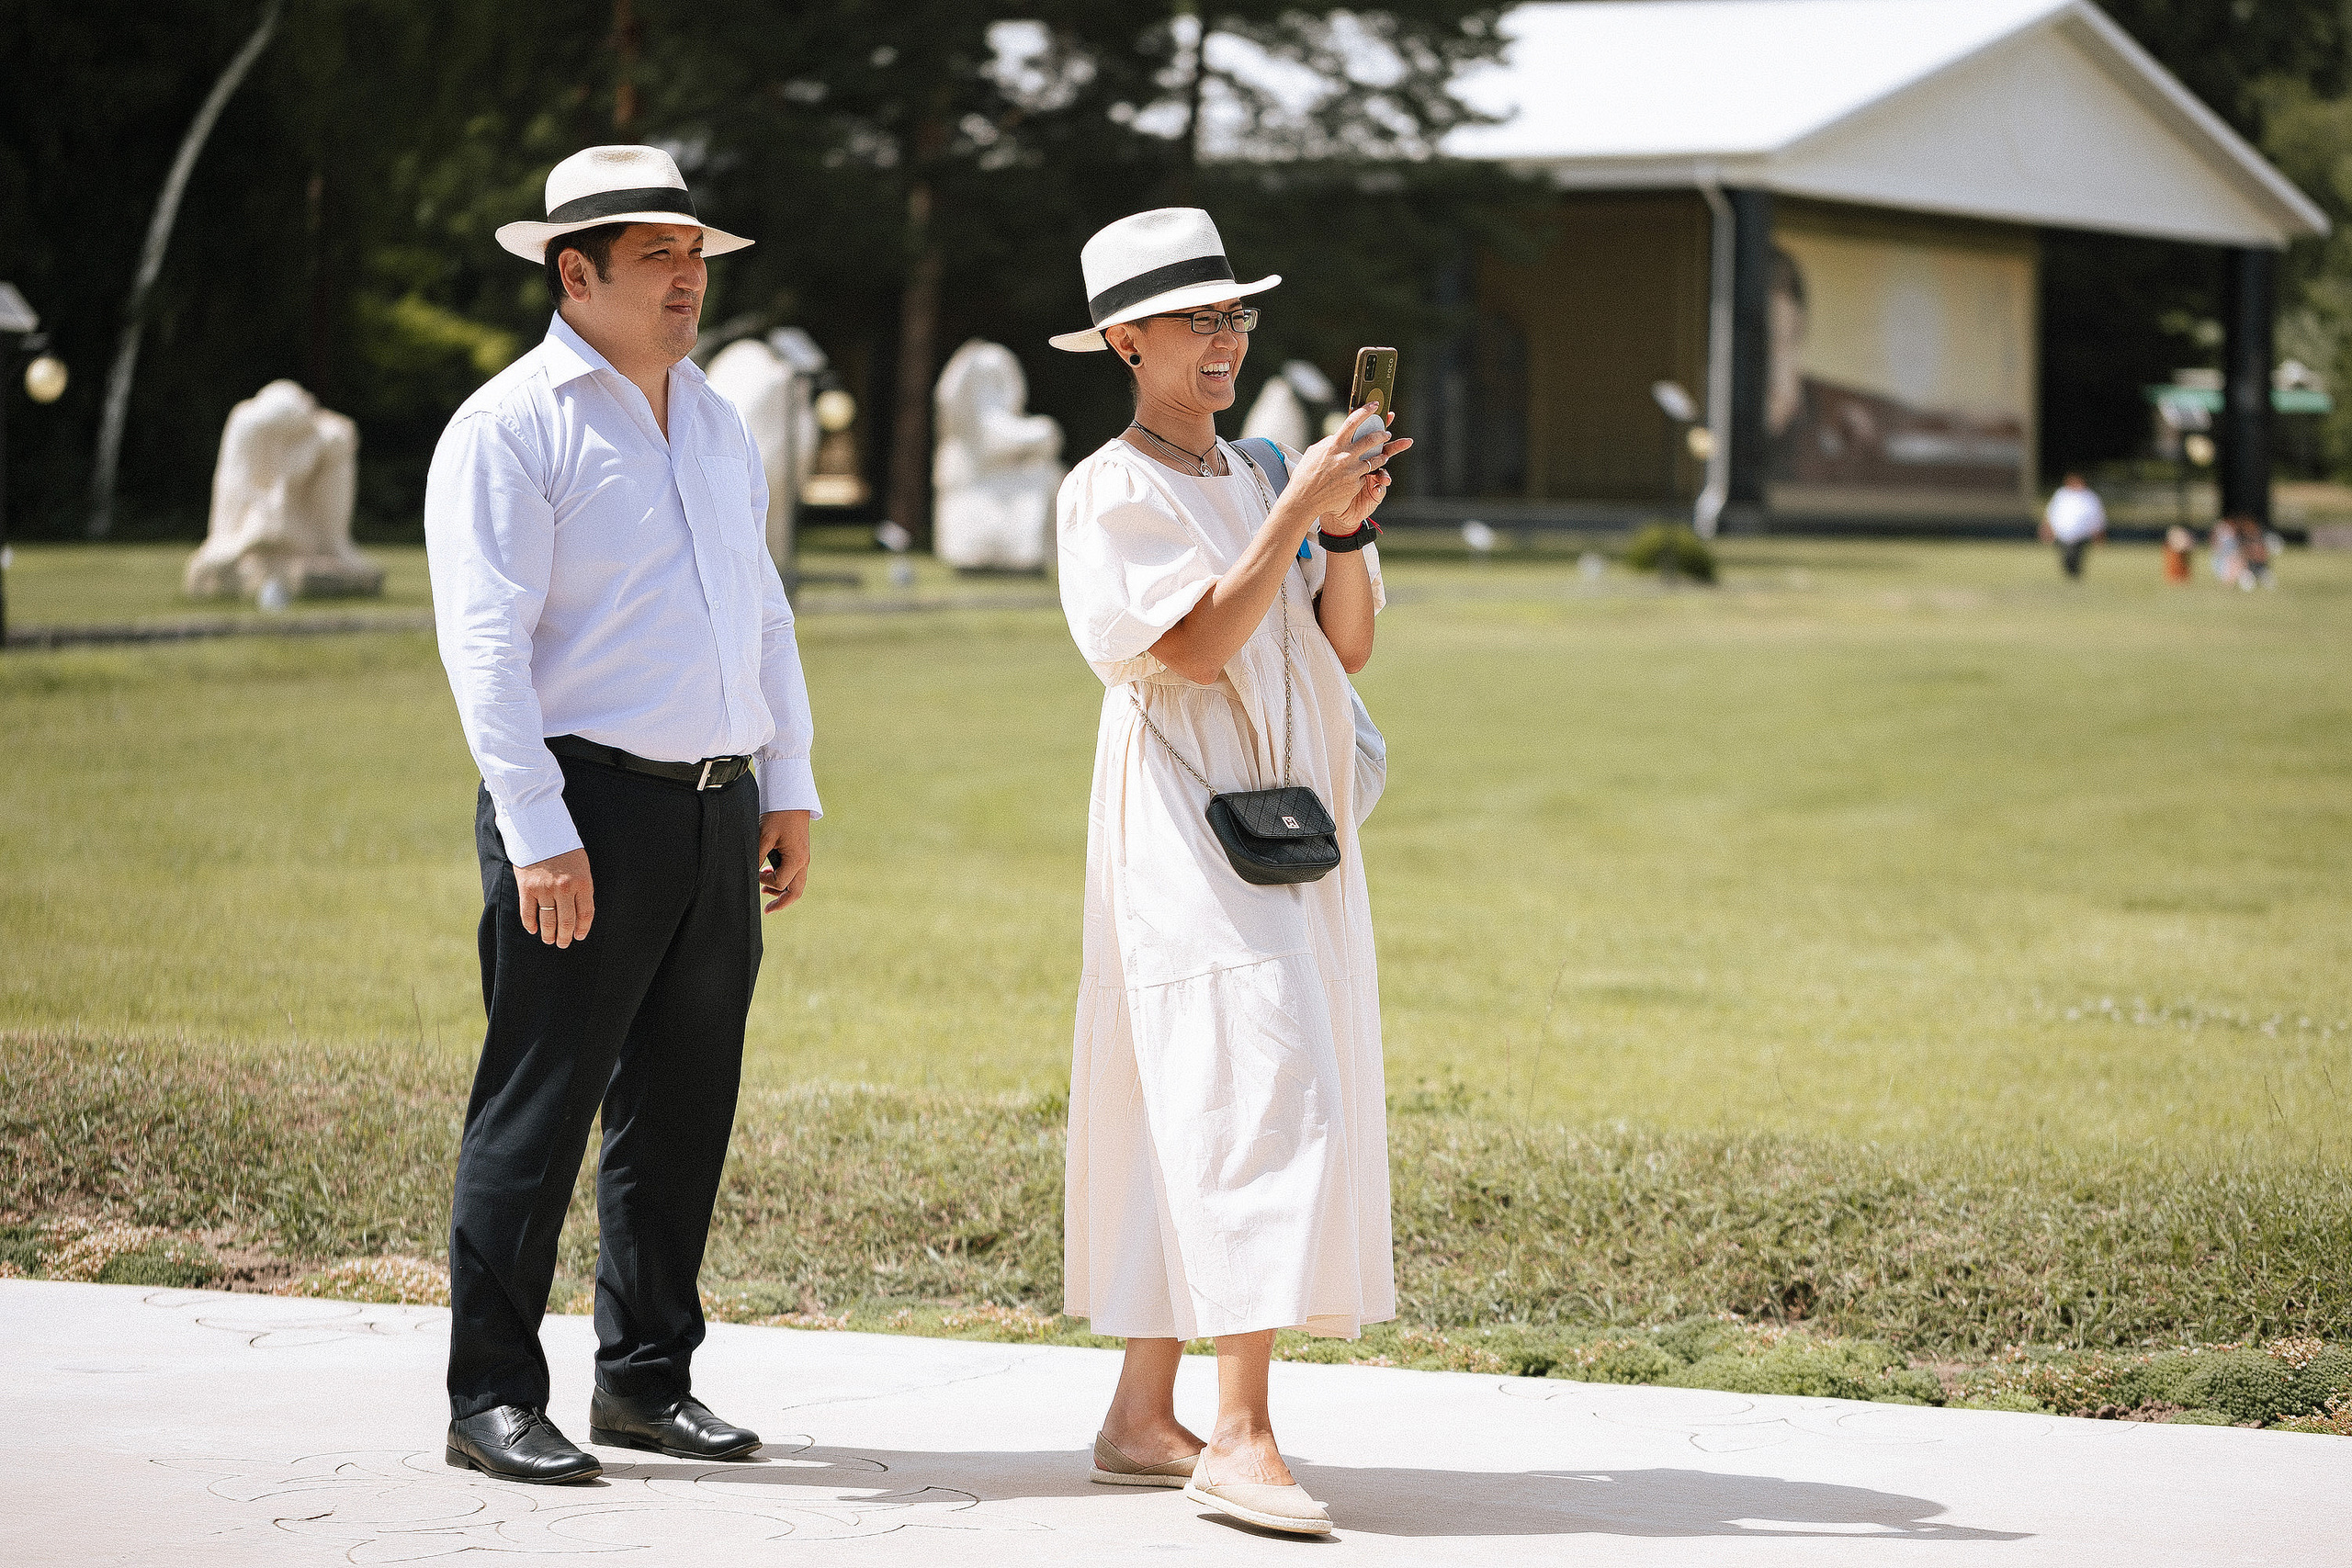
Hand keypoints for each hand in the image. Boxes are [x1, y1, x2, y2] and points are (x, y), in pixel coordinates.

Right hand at [515, 848, 592, 947]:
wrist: (541, 830)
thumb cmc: (565, 848)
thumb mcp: (582, 866)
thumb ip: (581, 888)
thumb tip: (578, 914)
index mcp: (583, 883)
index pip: (585, 914)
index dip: (582, 929)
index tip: (579, 936)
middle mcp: (565, 888)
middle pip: (566, 921)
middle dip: (565, 936)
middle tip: (563, 943)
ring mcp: (545, 889)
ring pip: (547, 921)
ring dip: (549, 934)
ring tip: (549, 940)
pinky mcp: (527, 888)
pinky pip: (528, 913)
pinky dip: (530, 924)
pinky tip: (534, 929)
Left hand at [759, 810, 811, 912]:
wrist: (792, 799)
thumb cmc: (778, 815)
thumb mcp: (764, 835)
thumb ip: (757, 856)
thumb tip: (749, 873)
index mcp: (796, 859)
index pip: (781, 883)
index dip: (765, 882)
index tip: (755, 873)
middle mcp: (803, 862)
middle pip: (796, 892)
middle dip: (782, 903)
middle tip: (767, 910)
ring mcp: (803, 858)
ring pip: (796, 885)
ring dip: (782, 892)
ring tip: (765, 891)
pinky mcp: (800, 854)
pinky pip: (795, 875)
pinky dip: (784, 881)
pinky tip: (770, 875)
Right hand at [1292, 404, 1411, 535]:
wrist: (1304, 499)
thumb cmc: (1306, 474)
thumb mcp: (1314, 452)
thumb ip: (1329, 443)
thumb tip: (1337, 436)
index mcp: (1334, 444)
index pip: (1353, 421)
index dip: (1366, 411)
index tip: (1375, 405)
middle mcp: (1345, 456)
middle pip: (1371, 439)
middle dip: (1382, 435)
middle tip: (1386, 434)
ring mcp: (1352, 471)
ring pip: (1375, 459)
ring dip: (1381, 456)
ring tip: (1383, 455)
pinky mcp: (1356, 484)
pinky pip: (1365, 476)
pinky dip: (1364, 475)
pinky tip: (1362, 476)